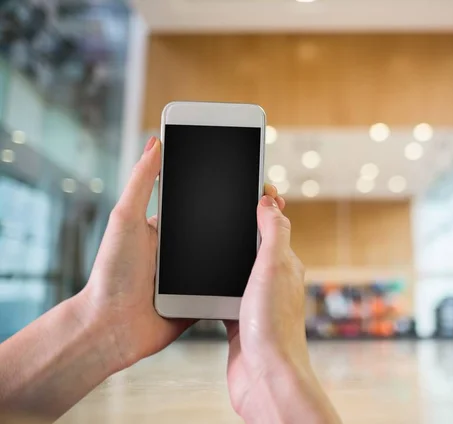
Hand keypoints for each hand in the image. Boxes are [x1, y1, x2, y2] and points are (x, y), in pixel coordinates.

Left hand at [79, 136, 287, 370]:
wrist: (111, 327)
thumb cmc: (112, 273)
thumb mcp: (125, 219)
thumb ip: (141, 181)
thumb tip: (154, 142)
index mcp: (167, 226)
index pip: (200, 200)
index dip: (223, 187)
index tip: (247, 174)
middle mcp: (183, 248)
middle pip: (220, 226)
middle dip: (245, 214)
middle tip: (271, 200)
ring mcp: (194, 273)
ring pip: (228, 254)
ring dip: (247, 244)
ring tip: (273, 228)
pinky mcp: (203, 296)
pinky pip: (228, 283)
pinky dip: (242, 276)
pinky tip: (261, 264)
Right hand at [224, 196, 340, 423]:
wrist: (264, 378)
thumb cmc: (272, 326)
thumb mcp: (273, 268)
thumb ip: (273, 233)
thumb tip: (270, 201)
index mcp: (285, 264)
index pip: (275, 225)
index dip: (264, 203)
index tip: (252, 182)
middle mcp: (273, 282)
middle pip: (255, 245)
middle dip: (242, 226)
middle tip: (223, 205)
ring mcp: (255, 302)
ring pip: (237, 270)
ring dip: (226, 256)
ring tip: (207, 238)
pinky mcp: (239, 322)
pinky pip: (224, 296)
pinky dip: (213, 286)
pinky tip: (200, 283)